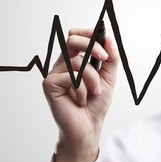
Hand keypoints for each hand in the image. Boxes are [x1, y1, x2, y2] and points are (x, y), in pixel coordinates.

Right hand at [42, 28, 118, 161]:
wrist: (88, 128)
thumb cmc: (96, 105)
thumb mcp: (109, 78)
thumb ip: (111, 58)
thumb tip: (109, 38)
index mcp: (73, 61)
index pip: (76, 36)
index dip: (88, 33)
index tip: (103, 38)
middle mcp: (62, 65)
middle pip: (72, 40)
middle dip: (93, 46)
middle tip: (104, 58)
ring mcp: (54, 74)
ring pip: (77, 61)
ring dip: (92, 78)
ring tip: (93, 92)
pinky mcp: (49, 84)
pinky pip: (71, 77)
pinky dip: (82, 89)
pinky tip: (79, 100)